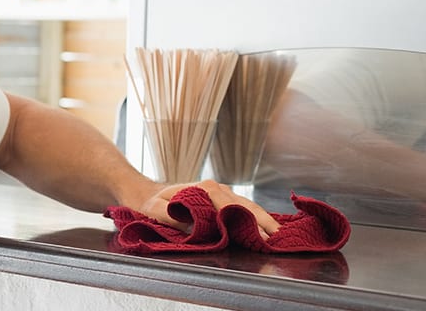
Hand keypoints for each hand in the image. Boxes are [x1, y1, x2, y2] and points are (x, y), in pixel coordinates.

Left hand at [137, 180, 280, 239]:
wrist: (148, 193)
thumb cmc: (152, 203)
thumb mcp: (154, 209)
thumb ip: (170, 217)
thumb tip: (194, 227)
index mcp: (203, 189)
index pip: (230, 204)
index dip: (245, 220)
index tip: (259, 234)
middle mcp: (215, 188)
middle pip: (244, 204)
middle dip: (261, 220)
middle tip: (276, 237)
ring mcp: (220, 192)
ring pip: (246, 205)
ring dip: (262, 219)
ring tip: (278, 234)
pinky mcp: (221, 199)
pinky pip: (242, 207)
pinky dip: (255, 216)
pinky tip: (266, 226)